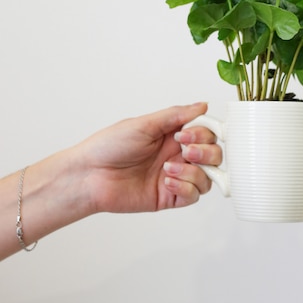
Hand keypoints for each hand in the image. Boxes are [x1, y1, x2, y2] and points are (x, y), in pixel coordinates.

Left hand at [76, 102, 219, 212]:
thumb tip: (202, 105)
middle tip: (186, 151)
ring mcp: (175, 176)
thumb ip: (176, 115)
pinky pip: (194, 195)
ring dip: (194, 172)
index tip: (186, 134)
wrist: (89, 175)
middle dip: (205, 152)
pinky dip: (186, 188)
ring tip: (168, 169)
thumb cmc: (109, 146)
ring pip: (208, 177)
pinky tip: (167, 181)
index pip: (206, 132)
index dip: (204, 133)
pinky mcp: (169, 196)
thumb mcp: (144, 124)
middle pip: (213, 155)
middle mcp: (176, 154)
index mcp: (172, 134)